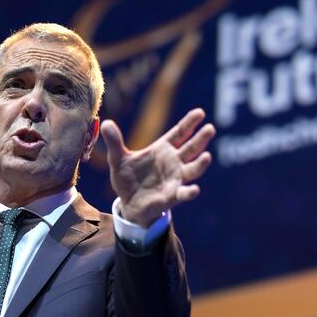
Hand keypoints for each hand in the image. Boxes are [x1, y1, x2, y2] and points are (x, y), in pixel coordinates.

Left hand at [100, 108, 214, 226]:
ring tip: (206, 156)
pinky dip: (190, 192)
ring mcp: (175, 179)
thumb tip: (106, 123)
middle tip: (210, 128)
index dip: (190, 123)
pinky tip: (194, 190)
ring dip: (200, 164)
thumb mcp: (118, 159)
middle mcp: (173, 162)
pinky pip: (184, 193)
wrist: (128, 204)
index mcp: (162, 149)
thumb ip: (115, 142)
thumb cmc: (127, 179)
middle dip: (201, 139)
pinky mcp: (172, 196)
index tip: (200, 113)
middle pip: (191, 148)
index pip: (180, 133)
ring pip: (192, 169)